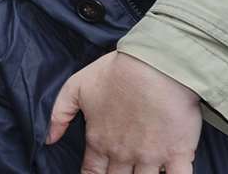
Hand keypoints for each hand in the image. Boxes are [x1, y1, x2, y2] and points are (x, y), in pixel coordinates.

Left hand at [48, 52, 200, 173]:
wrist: (156, 65)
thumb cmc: (117, 72)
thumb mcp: (76, 86)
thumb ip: (59, 114)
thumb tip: (49, 140)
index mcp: (99, 141)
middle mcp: (123, 154)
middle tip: (117, 173)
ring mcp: (151, 157)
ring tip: (139, 173)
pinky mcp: (178, 154)